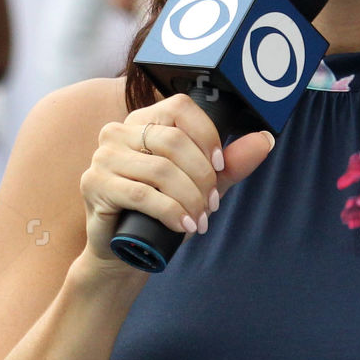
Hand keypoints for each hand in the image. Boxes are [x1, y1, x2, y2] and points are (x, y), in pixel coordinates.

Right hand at [78, 91, 274, 270]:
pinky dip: (171, 212)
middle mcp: (118, 132)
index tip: (221, 167)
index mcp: (143, 121)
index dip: (207, 136)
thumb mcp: (201, 185)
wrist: (125, 250)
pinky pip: (143, 194)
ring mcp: (103, 156)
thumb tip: (265, 140)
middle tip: (211, 206)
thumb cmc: (162, 212)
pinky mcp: (94, 184)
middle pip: (174, 142)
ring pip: (161, 170)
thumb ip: (230, 164)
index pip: (181, 108)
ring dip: (190, 199)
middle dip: (202, 178)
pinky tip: (184, 226)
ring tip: (199, 220)